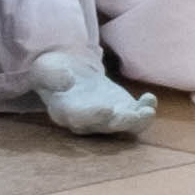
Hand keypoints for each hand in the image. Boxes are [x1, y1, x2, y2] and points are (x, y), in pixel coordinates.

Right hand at [28, 48, 154, 140]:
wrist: (68, 71)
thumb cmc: (53, 70)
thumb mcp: (45, 69)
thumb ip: (52, 75)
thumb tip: (66, 81)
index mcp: (64, 111)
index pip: (78, 118)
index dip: (93, 116)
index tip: (107, 110)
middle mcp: (86, 120)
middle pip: (104, 126)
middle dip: (121, 122)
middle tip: (136, 115)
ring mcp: (105, 117)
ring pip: (122, 125)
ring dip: (137, 121)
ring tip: (148, 110)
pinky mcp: (120, 109)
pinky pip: (133, 115)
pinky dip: (143, 110)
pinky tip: (149, 98)